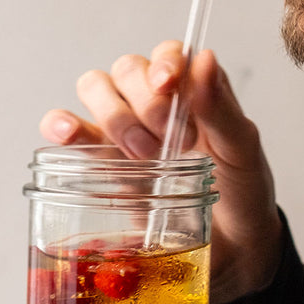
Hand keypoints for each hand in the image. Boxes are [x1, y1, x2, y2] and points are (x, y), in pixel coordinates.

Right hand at [39, 42, 283, 303]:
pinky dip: (61, 125)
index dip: (163, 62)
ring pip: (96, 89)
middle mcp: (155, 102)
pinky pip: (68, 129)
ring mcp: (125, 129)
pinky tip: (68, 136)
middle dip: (144, 103)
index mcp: (194, 90)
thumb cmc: (242, 192)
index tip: (168, 85)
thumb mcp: (242, 151)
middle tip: (170, 142)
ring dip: (112, 115)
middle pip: (127, 69)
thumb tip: (206, 60)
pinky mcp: (100, 160)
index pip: (167, 53)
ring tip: (139, 154)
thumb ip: (222, 109)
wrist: (231, 249)